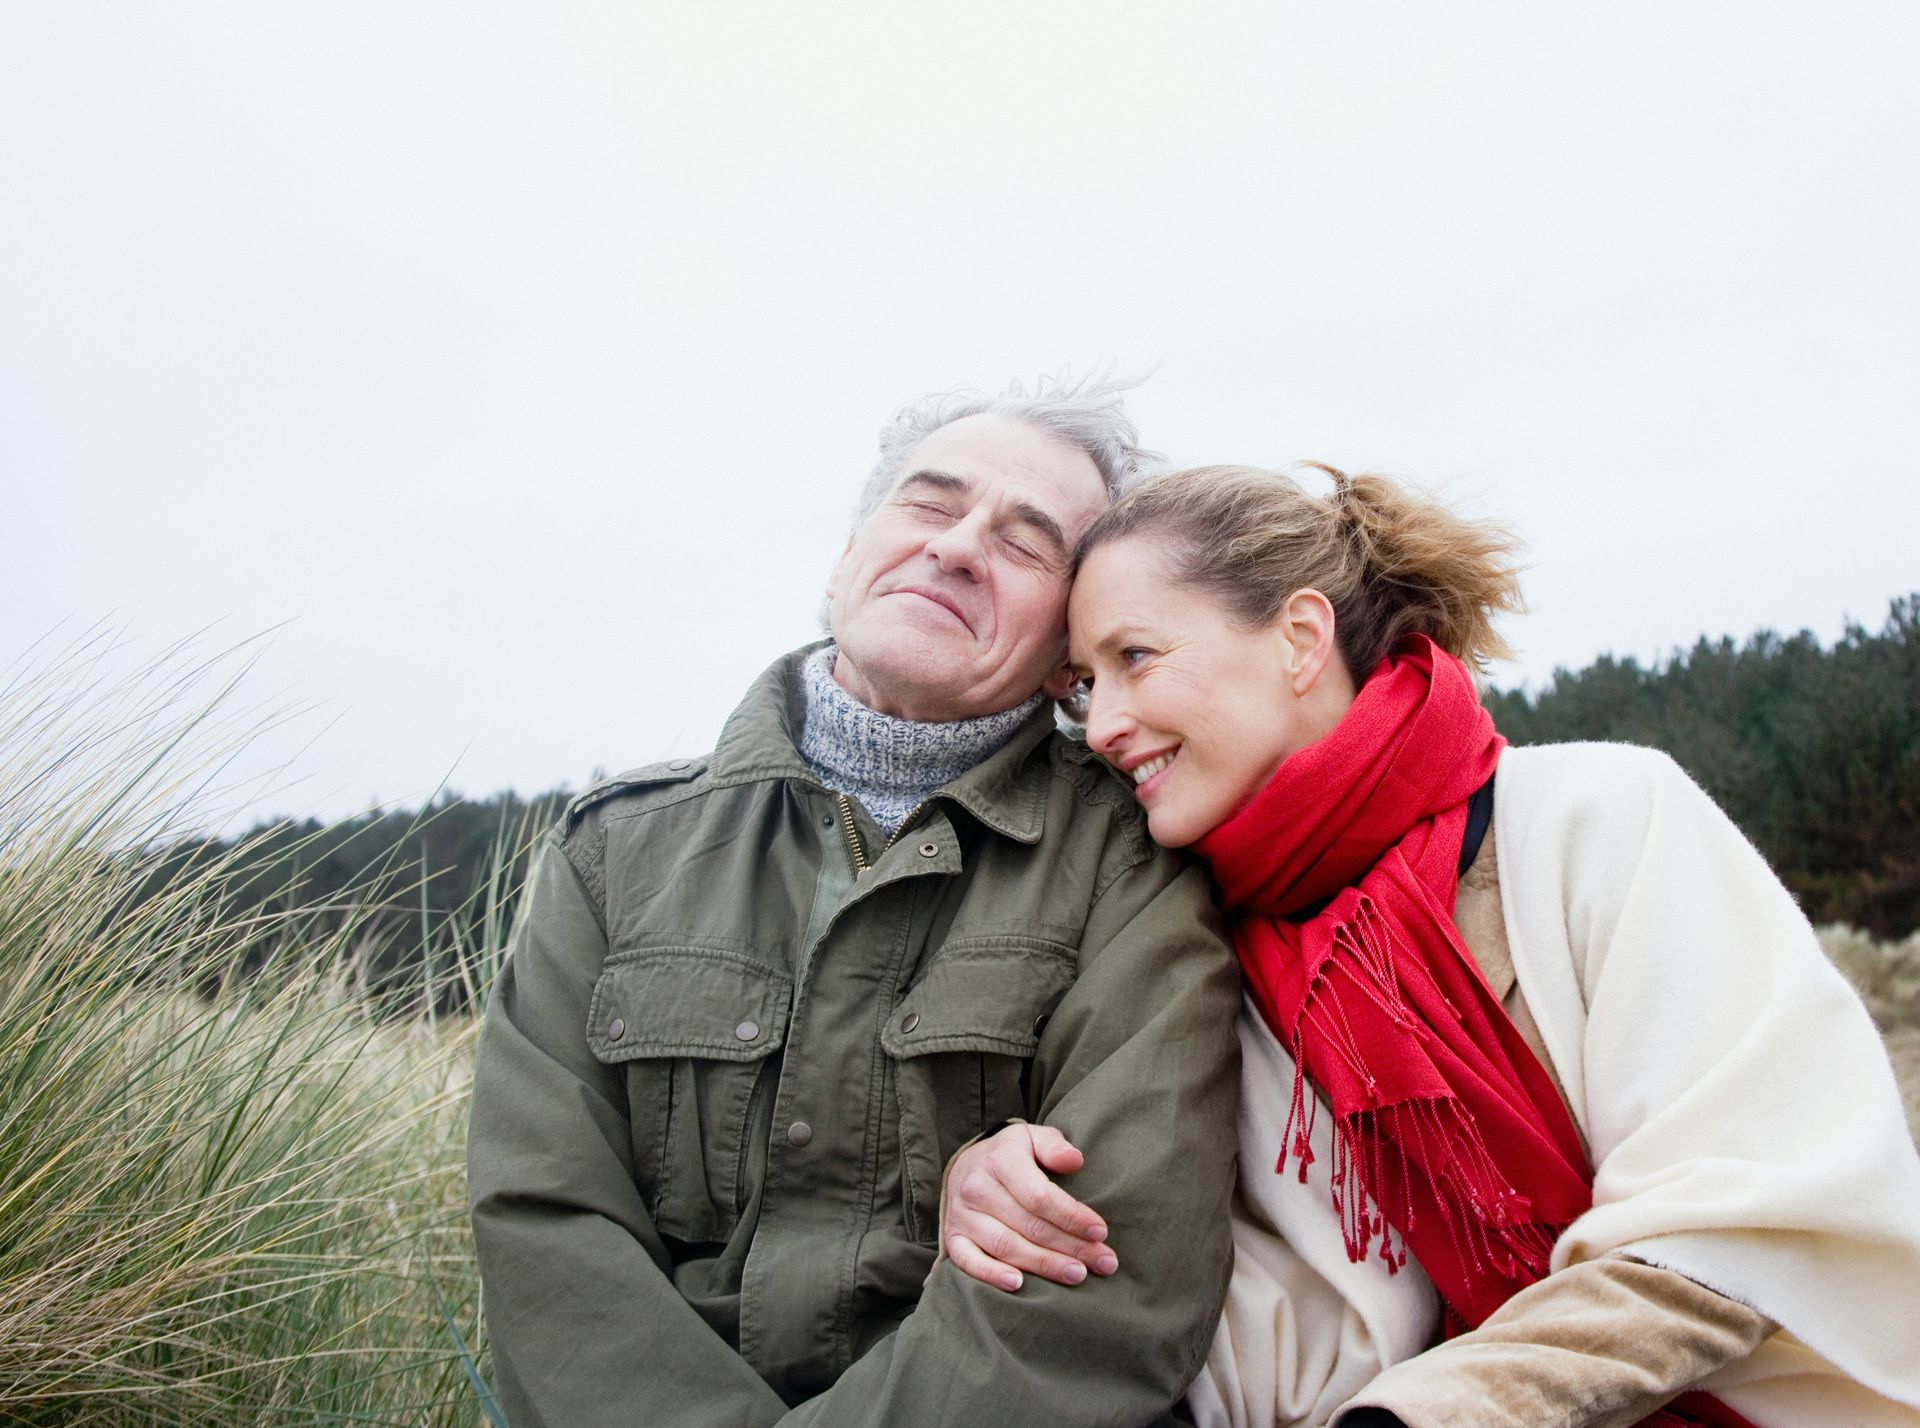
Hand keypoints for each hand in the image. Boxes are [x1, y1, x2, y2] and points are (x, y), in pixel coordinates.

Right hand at [940, 1122, 1118, 1290]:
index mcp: (1000, 1160)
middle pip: (1029, 1226)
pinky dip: (992, 1275)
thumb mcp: (1033, 1138)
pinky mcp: (952, 1238)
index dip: (1072, 1216)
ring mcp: (962, 1215)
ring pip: (1006, 1246)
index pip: (1039, 1196)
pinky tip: (1019, 1284)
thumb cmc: (1011, 1155)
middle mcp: (977, 1187)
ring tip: (1077, 1275)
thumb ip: (1054, 1146)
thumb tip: (1074, 1161)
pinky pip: (969, 1261)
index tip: (1100, 1232)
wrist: (967, 1165)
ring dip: (1044, 1265)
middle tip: (1102, 1262)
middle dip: (1070, 1247)